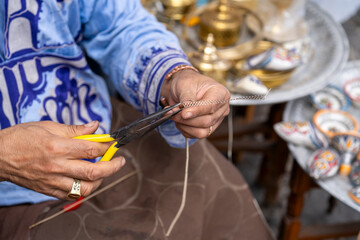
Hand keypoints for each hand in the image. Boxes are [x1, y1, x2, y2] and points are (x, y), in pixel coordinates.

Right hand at [0, 121, 124, 199]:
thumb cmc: (22, 137)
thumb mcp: (48, 126)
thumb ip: (75, 129)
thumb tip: (96, 126)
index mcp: (58, 147)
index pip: (92, 149)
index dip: (107, 146)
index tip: (114, 143)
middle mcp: (57, 166)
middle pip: (94, 172)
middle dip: (113, 167)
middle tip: (121, 161)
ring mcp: (53, 181)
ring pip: (86, 188)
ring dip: (101, 181)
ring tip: (105, 172)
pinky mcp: (48, 190)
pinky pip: (72, 195)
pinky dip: (83, 189)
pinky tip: (86, 180)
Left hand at [161, 69, 230, 137]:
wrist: (183, 87)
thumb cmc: (187, 82)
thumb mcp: (185, 84)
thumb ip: (187, 98)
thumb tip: (186, 113)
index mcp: (220, 93)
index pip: (211, 106)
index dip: (197, 111)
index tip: (184, 113)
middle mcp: (221, 109)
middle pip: (206, 121)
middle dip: (186, 119)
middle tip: (171, 112)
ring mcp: (216, 120)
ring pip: (201, 132)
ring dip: (184, 126)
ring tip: (174, 115)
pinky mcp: (207, 129)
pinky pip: (195, 135)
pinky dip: (184, 129)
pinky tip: (179, 119)